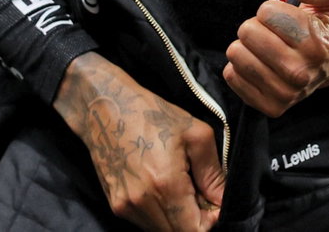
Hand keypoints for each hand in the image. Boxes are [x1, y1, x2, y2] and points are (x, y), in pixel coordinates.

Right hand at [54, 53, 224, 230]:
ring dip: (177, 218)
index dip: (211, 220)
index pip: (195, 230)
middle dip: (195, 220)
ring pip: (161, 231)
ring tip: (181, 186)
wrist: (105, 108)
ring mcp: (125, 207)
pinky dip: (160, 213)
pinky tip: (162, 187)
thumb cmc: (152, 114)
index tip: (214, 200)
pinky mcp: (115, 206)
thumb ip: (213, 173)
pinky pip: (146, 222)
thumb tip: (222, 201)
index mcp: (165, 185)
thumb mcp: (195, 134)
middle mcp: (142, 203)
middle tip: (200, 192)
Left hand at [224, 0, 328, 116]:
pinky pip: (233, 77)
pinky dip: (239, 66)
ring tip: (263, 46)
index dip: (270, 9)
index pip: (267, 13)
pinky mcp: (271, 106)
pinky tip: (258, 62)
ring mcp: (286, 93)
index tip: (282, 15)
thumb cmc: (326, 22)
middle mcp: (302, 73)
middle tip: (271, 31)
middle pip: (248, 33)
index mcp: (317, 43)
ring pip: (237, 56)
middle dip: (255, 25)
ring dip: (246, 45)